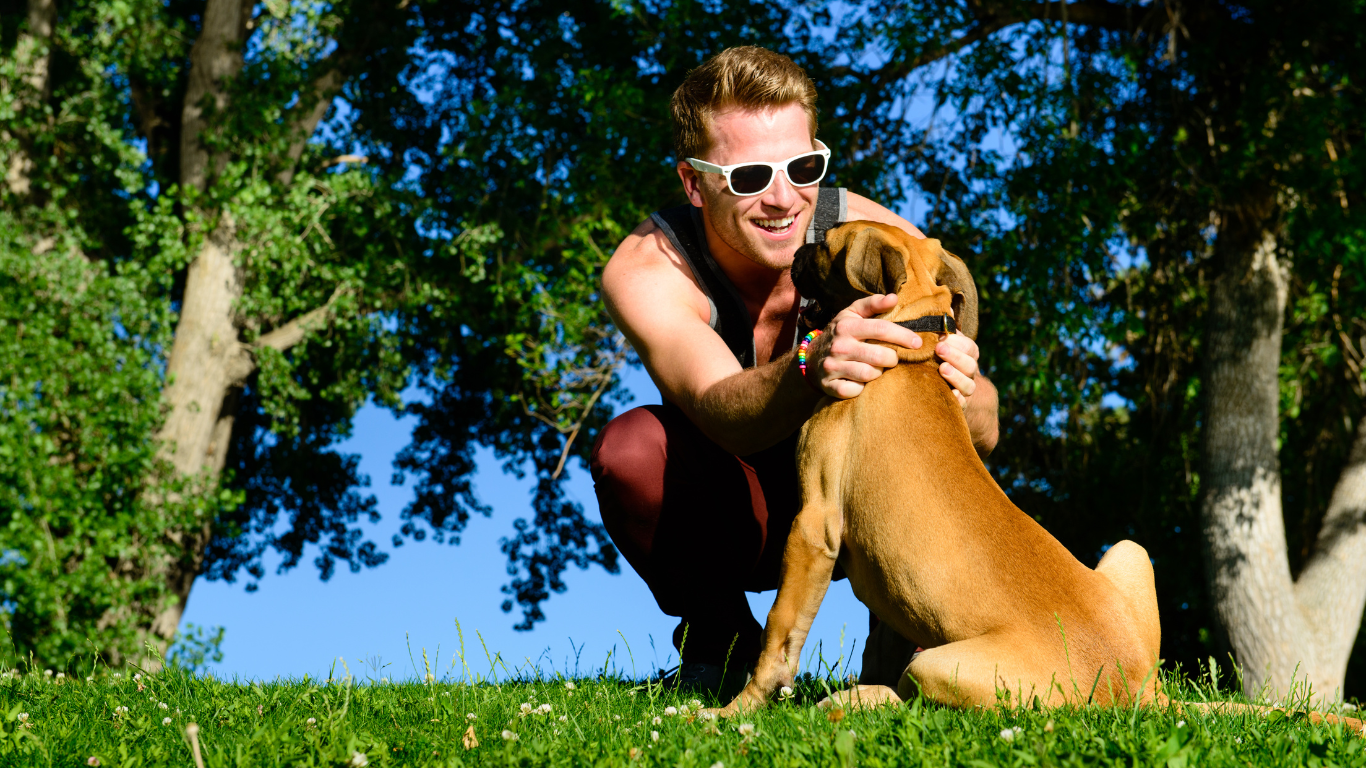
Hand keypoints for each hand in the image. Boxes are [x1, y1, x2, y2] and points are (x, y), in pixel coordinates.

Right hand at [806, 294, 922, 398]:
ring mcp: (833, 367)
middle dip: (893, 358)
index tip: (917, 343)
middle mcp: (839, 346)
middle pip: (880, 356)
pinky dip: (862, 388)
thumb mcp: (852, 314)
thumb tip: (894, 298)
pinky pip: (855, 390)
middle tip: (892, 358)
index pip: (881, 329)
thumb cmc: (841, 333)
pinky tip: (861, 381)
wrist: (811, 356)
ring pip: (869, 374)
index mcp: (847, 327)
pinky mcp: (830, 385)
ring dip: (879, 373)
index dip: (903, 336)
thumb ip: (873, 304)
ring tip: (877, 368)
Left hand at [935, 333, 979, 407]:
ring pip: (968, 384)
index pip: (968, 347)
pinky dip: (959, 400)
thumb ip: (945, 328)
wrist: (951, 385)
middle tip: (939, 348)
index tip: (941, 337)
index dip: (956, 342)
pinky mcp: (960, 403)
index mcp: (969, 354)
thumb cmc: (943, 356)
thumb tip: (944, 310)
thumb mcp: (946, 341)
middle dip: (955, 356)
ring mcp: (966, 388)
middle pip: (969, 365)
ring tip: (942, 368)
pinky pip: (963, 404)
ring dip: (956, 376)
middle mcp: (971, 371)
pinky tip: (952, 393)